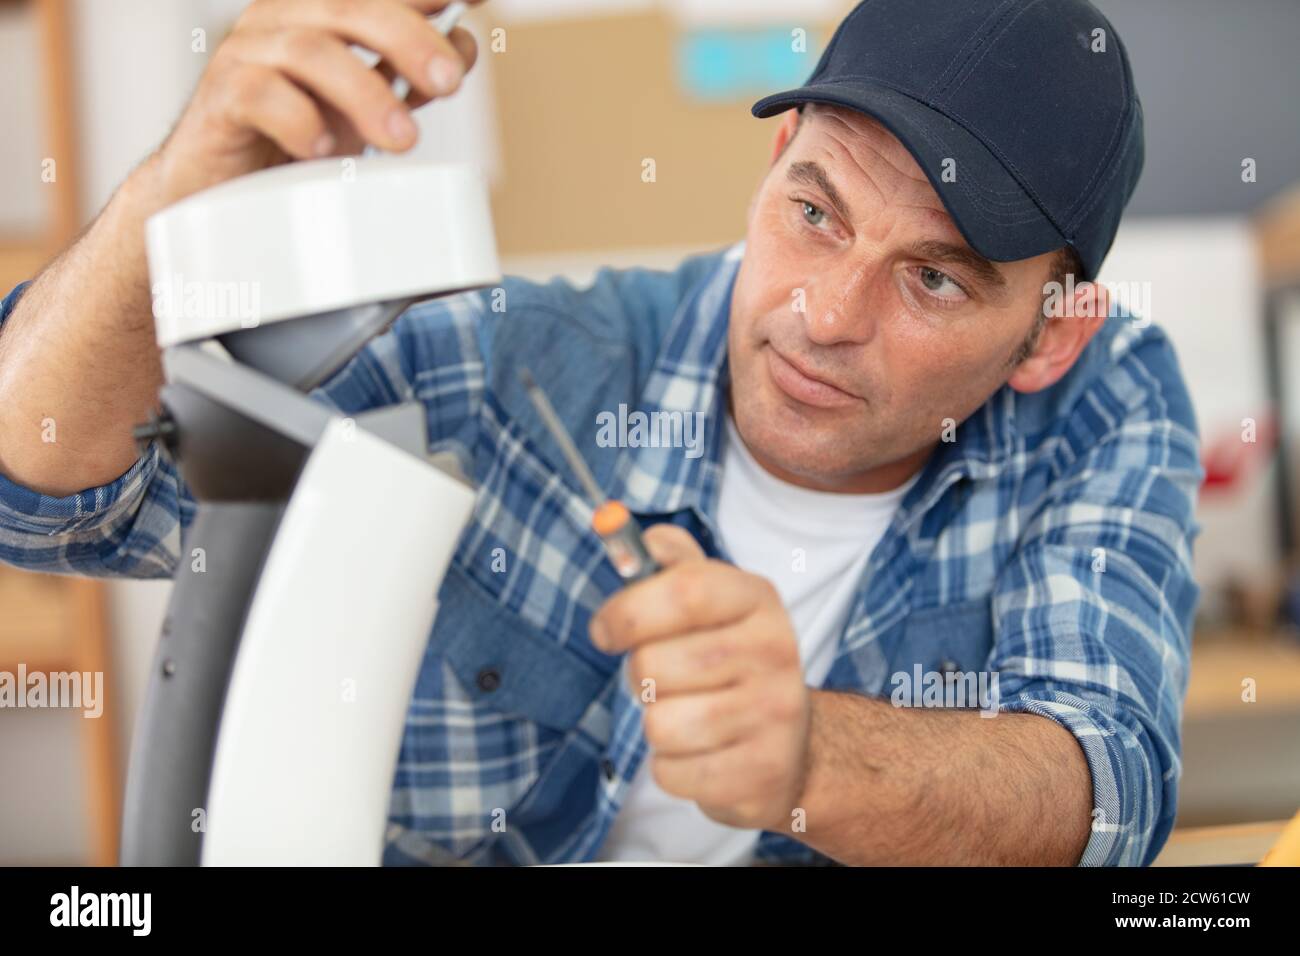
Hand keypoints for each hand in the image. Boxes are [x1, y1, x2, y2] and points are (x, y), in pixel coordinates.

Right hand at [154, 0, 483, 202]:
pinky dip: (298, 117)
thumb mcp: (366, 101)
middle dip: (408, 39)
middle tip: (450, 81)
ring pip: (309, 50)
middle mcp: (285, 17)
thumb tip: (463, 45)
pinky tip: (325, 147)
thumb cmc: (297, 133)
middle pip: (349, 8)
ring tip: (404, 138)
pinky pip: (258, 93)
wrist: (221, 184)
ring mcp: (249, 52)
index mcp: (324, 10)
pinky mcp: (221, 98)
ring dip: (365, 92)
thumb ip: (410, 73)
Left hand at [589, 524, 811, 831]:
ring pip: (660, 724)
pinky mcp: (763, 773)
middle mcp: (775, 651)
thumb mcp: (715, 603)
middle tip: (664, 680)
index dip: (627, 610)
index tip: (605, 631)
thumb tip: (629, 532)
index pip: (684, 590)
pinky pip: (672, 772)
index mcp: (756, 598)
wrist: (795, 746)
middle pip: (654, 665)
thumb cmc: (733, 663)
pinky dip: (672, 768)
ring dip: (657, 725)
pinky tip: (702, 753)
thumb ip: (673, 566)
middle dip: (638, 677)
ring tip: (688, 716)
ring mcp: (775, 715)